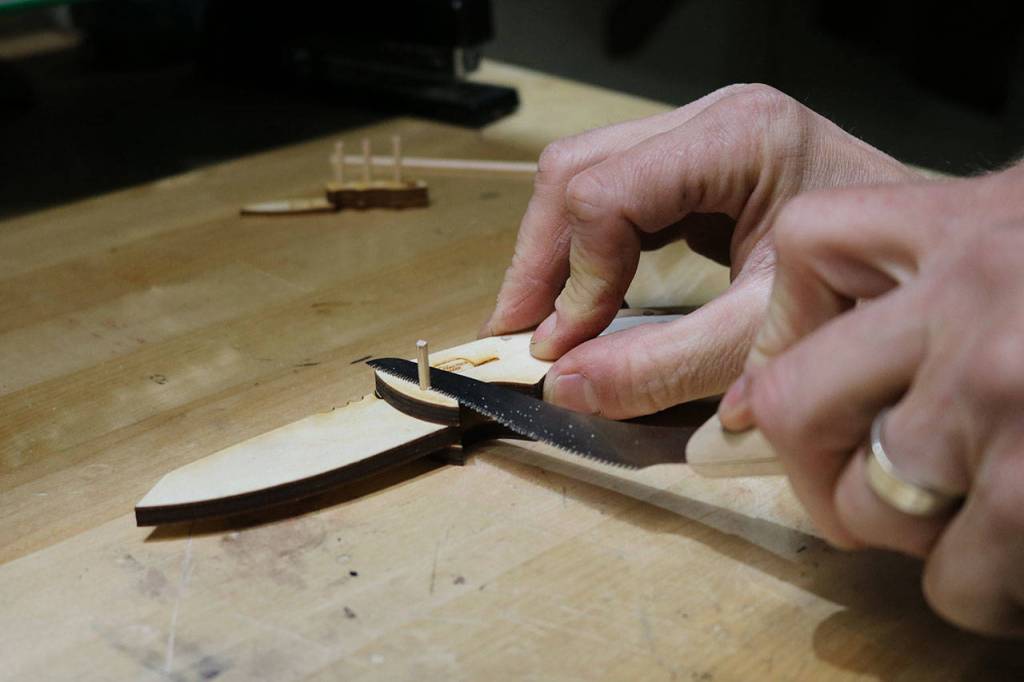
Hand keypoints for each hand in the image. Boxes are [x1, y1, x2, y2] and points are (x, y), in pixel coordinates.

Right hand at [482, 84, 915, 417]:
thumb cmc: (865, 295)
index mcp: (739, 138)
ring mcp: (701, 133)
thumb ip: (661, 364)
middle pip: (578, 169)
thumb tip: (564, 385)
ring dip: (551, 252)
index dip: (572, 278)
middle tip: (520, 333)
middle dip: (540, 259)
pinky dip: (584, 249)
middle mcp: (712, 118)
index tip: (560, 349)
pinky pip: (611, 192)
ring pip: (582, 174)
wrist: (921, 272)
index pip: (609, 194)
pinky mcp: (695, 161)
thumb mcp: (762, 337)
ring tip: (539, 320)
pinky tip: (578, 297)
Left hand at [719, 163, 1023, 635]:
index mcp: (973, 224)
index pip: (807, 247)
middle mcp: (976, 312)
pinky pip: (959, 581)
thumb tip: (841, 353)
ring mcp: (1012, 410)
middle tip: (848, 476)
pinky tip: (1019, 557)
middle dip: (811, 456)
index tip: (809, 367)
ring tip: (964, 515)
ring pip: (870, 508)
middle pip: (794, 401)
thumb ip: (954, 263)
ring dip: (904, 530)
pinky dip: (979, 586)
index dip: (793, 314)